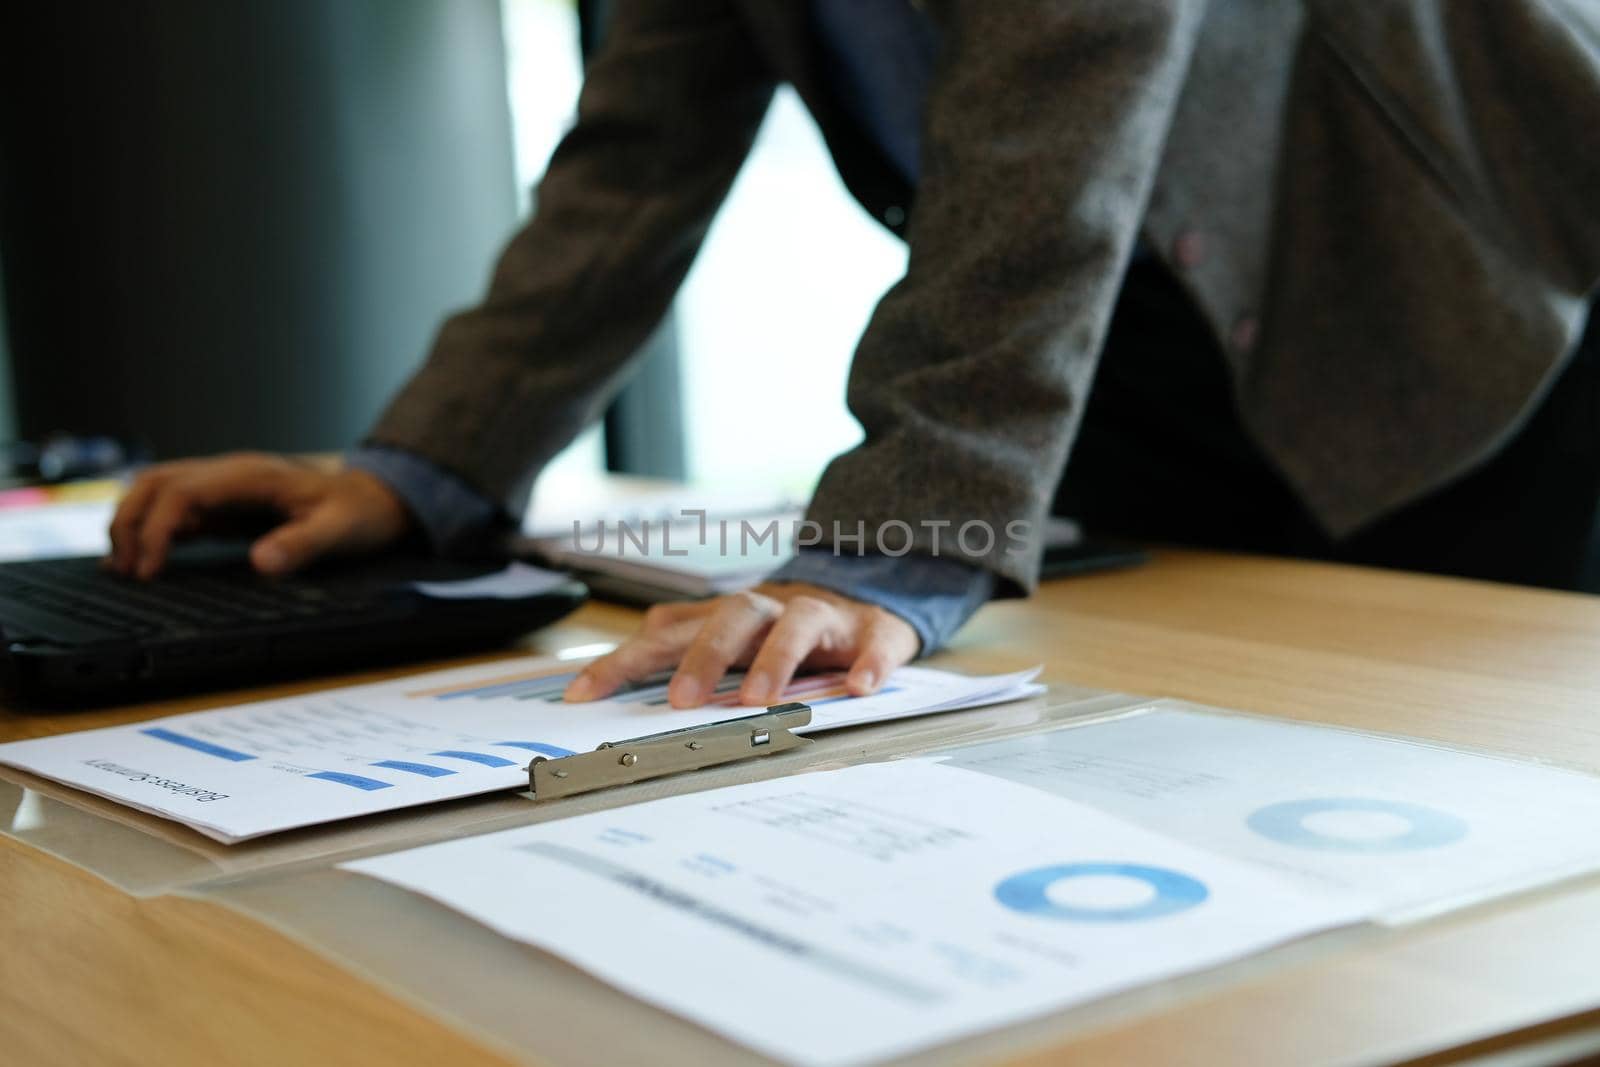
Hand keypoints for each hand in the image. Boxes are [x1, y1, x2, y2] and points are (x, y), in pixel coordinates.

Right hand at [108, 452, 412, 578]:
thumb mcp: (340, 530)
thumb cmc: (358, 513)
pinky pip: (176, 509)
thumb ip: (302, 544)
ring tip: (123, 568)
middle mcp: (230, 474)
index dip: (158, 528)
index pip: (183, 491)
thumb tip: (261, 562)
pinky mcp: (225, 503)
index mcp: (251, 475)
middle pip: (156, 483)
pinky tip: (141, 559)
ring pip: (157, 491)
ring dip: (132, 522)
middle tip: (124, 571)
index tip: (151, 569)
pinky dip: (151, 529)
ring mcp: (224, 486)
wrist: (374, 499)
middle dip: (130, 522)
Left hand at [564, 583, 918, 708]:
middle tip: (682, 701)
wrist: (869, 598)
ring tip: (759, 700)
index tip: (583, 693)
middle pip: (732, 618)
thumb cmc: (784, 628)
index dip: (624, 660)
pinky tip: (859, 687)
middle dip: (704, 657)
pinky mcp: (872, 631)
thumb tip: (608, 673)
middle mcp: (769, 609)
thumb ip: (678, 645)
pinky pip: (873, 645)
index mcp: (727, 616)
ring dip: (776, 660)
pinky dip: (868, 664)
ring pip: (796, 624)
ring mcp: (823, 617)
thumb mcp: (728, 633)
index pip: (666, 633)